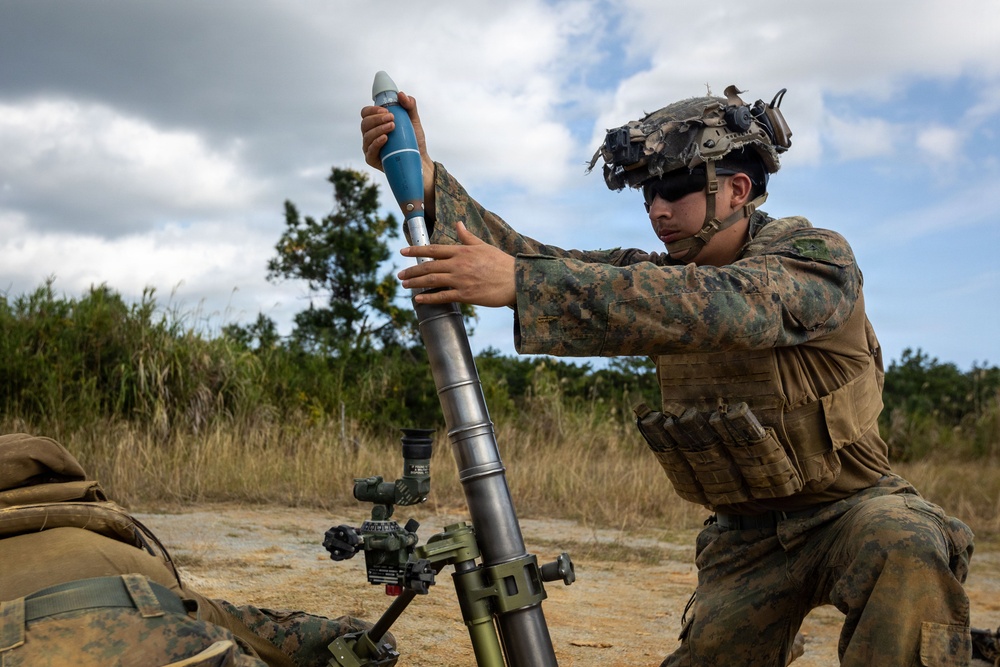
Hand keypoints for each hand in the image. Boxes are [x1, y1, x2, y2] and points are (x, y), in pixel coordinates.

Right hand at [361, 92, 434, 201]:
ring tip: (392, 127)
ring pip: (367, 135)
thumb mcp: (414, 121)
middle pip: (365, 123)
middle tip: (391, 118)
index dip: (372, 110)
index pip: (366, 113)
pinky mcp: (373, 160)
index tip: (385, 110)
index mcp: (376, 124)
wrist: (420, 160)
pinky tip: (385, 138)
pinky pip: (370, 150)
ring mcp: (370, 147)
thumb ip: (409, 106)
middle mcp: (370, 135)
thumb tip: (401, 94)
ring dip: (378, 129)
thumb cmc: (414, 141)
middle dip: (377, 119)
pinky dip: (377, 143)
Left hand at [398, 223, 515, 307]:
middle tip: (400, 275)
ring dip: (415, 283)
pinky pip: (442, 296)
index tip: (403, 252)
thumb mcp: (484, 246)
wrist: (516, 280)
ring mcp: (461, 280)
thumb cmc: (501, 263)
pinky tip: (419, 300)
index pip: (434, 249)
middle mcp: (458, 264)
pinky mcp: (465, 295)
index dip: (416, 250)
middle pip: (428, 266)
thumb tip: (458, 224)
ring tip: (405, 285)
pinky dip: (428, 298)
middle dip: (411, 270)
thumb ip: (468, 237)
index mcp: (462, 251)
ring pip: (432, 281)